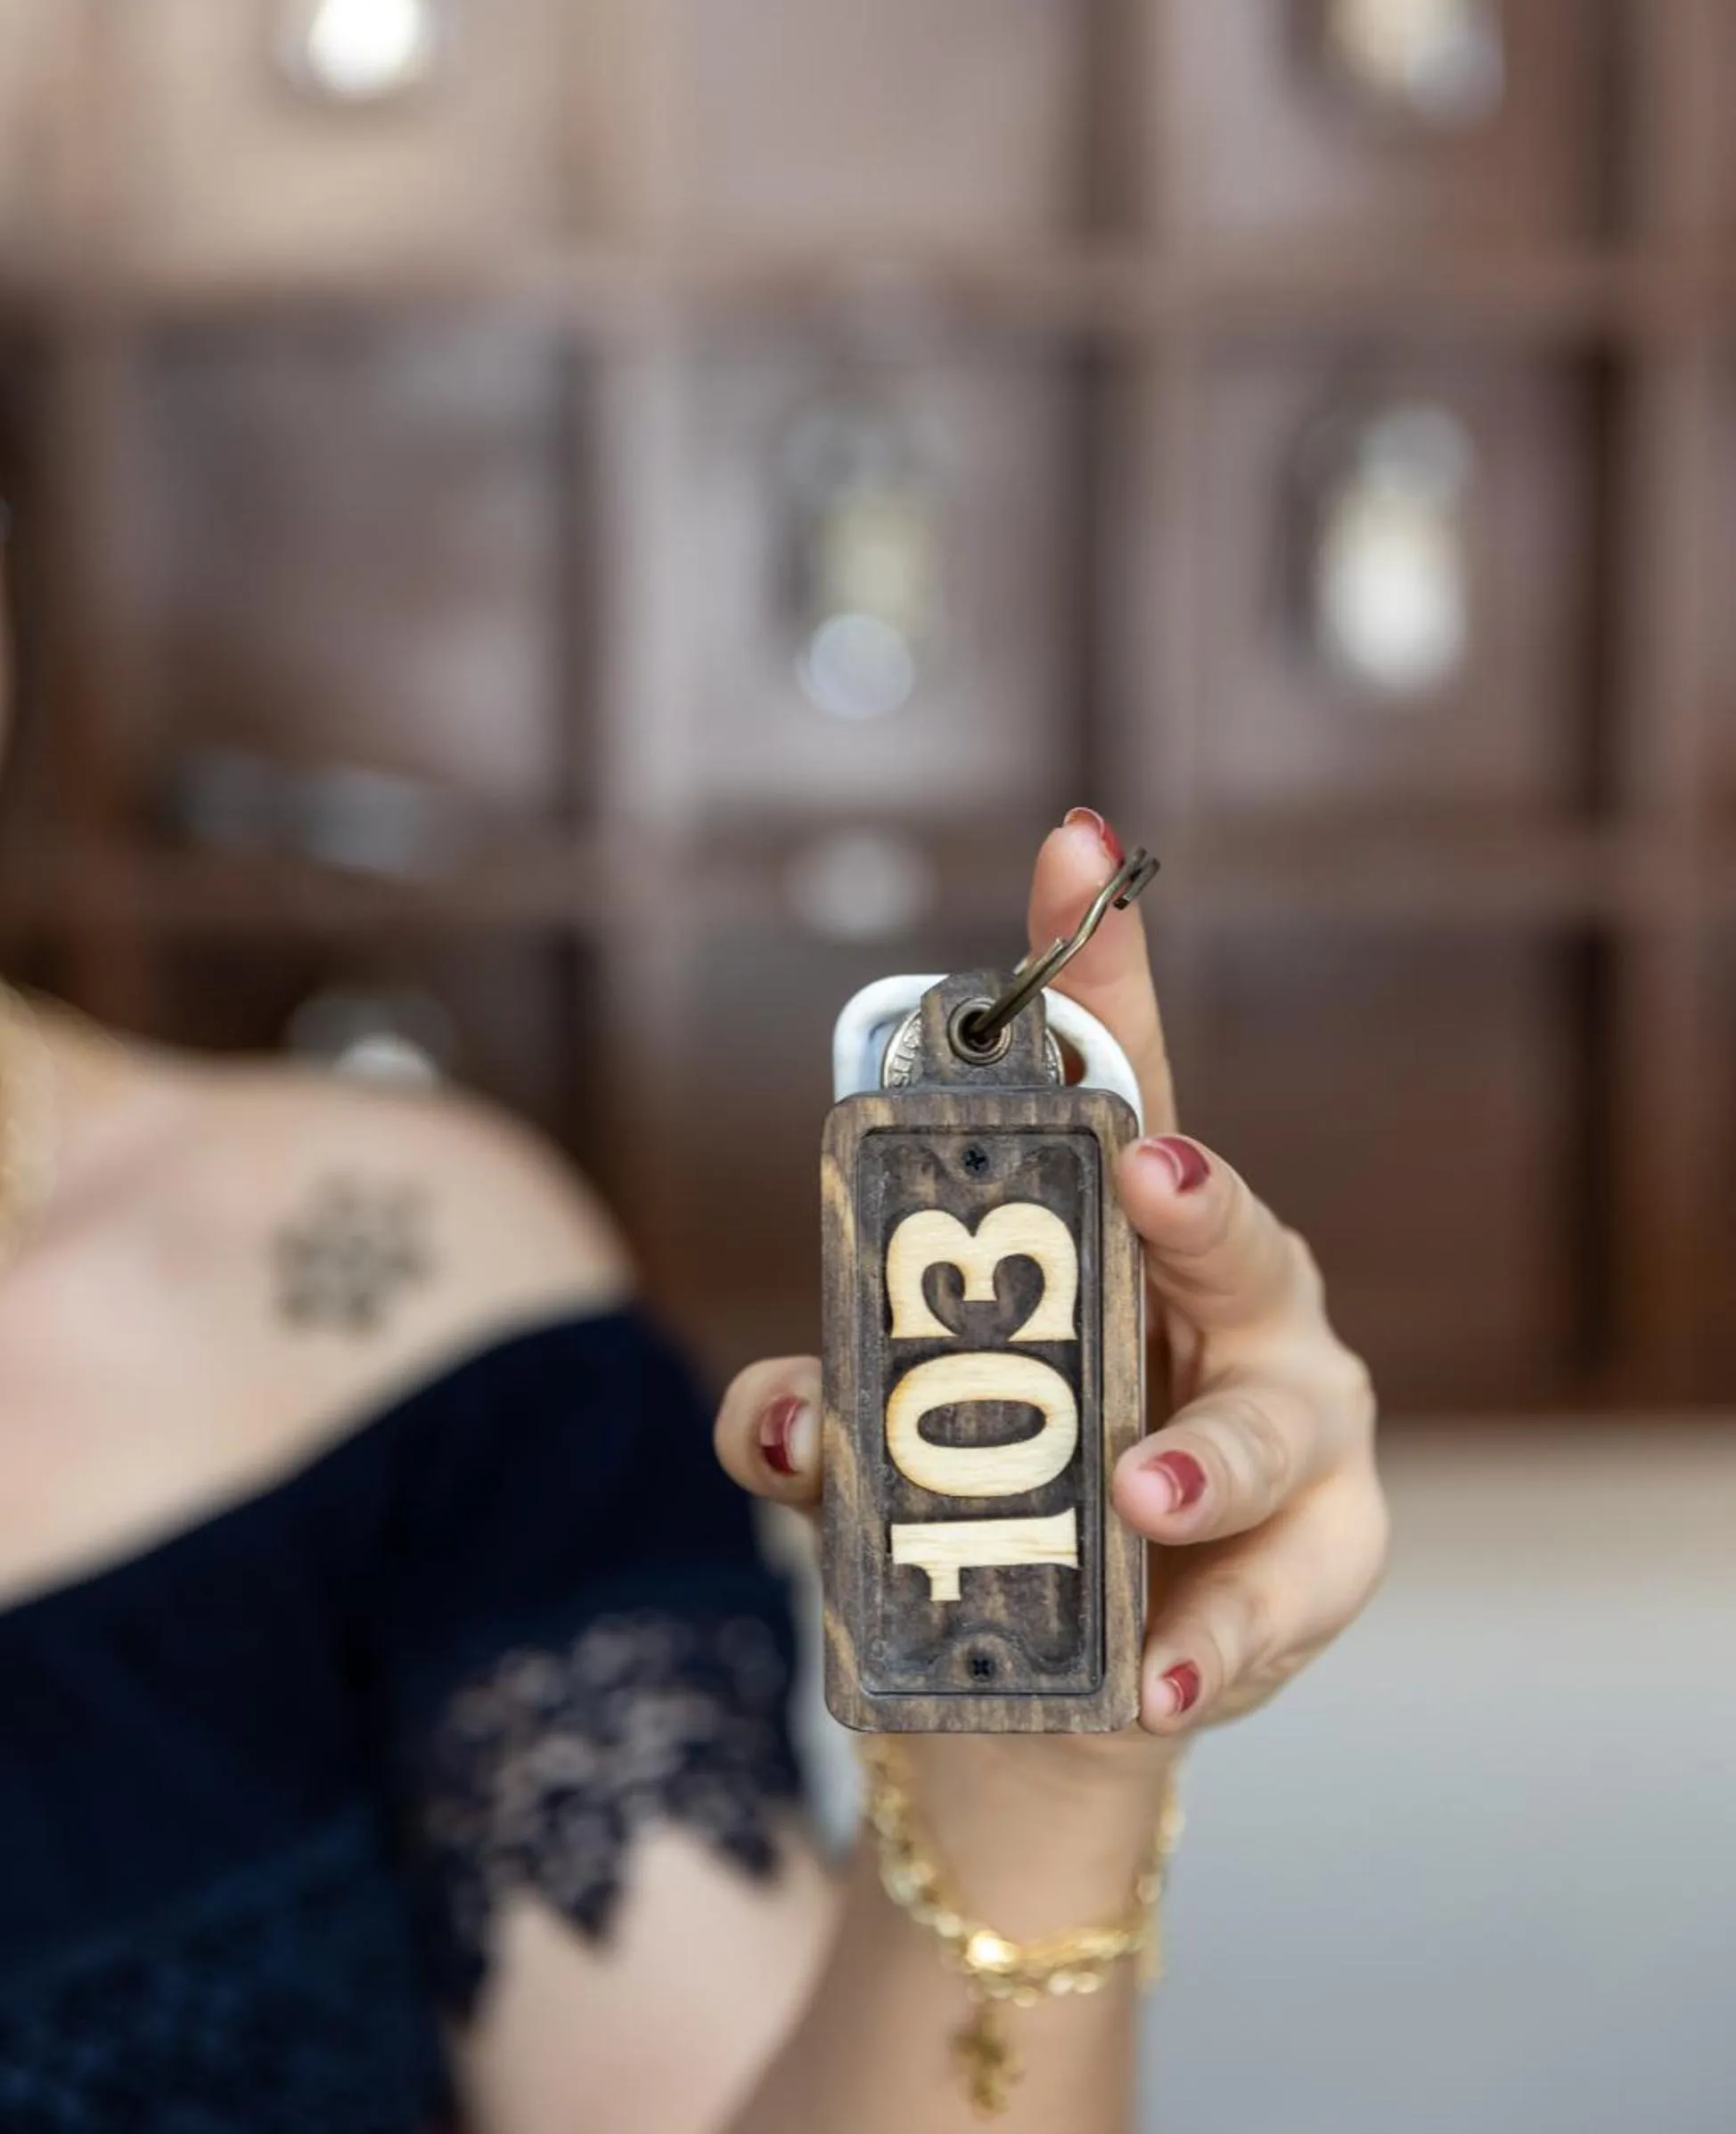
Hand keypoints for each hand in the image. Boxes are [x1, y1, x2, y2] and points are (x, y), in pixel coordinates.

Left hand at [715, 811, 1387, 1743]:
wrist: (1056, 1701)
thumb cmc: (987, 1514)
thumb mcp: (880, 1458)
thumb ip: (812, 1424)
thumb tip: (771, 1417)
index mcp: (1125, 1242)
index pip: (1113, 1083)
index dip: (1092, 970)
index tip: (1069, 844)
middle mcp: (1232, 1306)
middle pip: (1232, 1225)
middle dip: (1194, 1193)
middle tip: (1148, 1170)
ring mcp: (1297, 1429)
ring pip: (1277, 1418)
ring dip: (1206, 1455)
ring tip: (1137, 1497)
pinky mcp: (1324, 1558)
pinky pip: (1291, 1590)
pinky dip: (1224, 1633)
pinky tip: (1161, 1670)